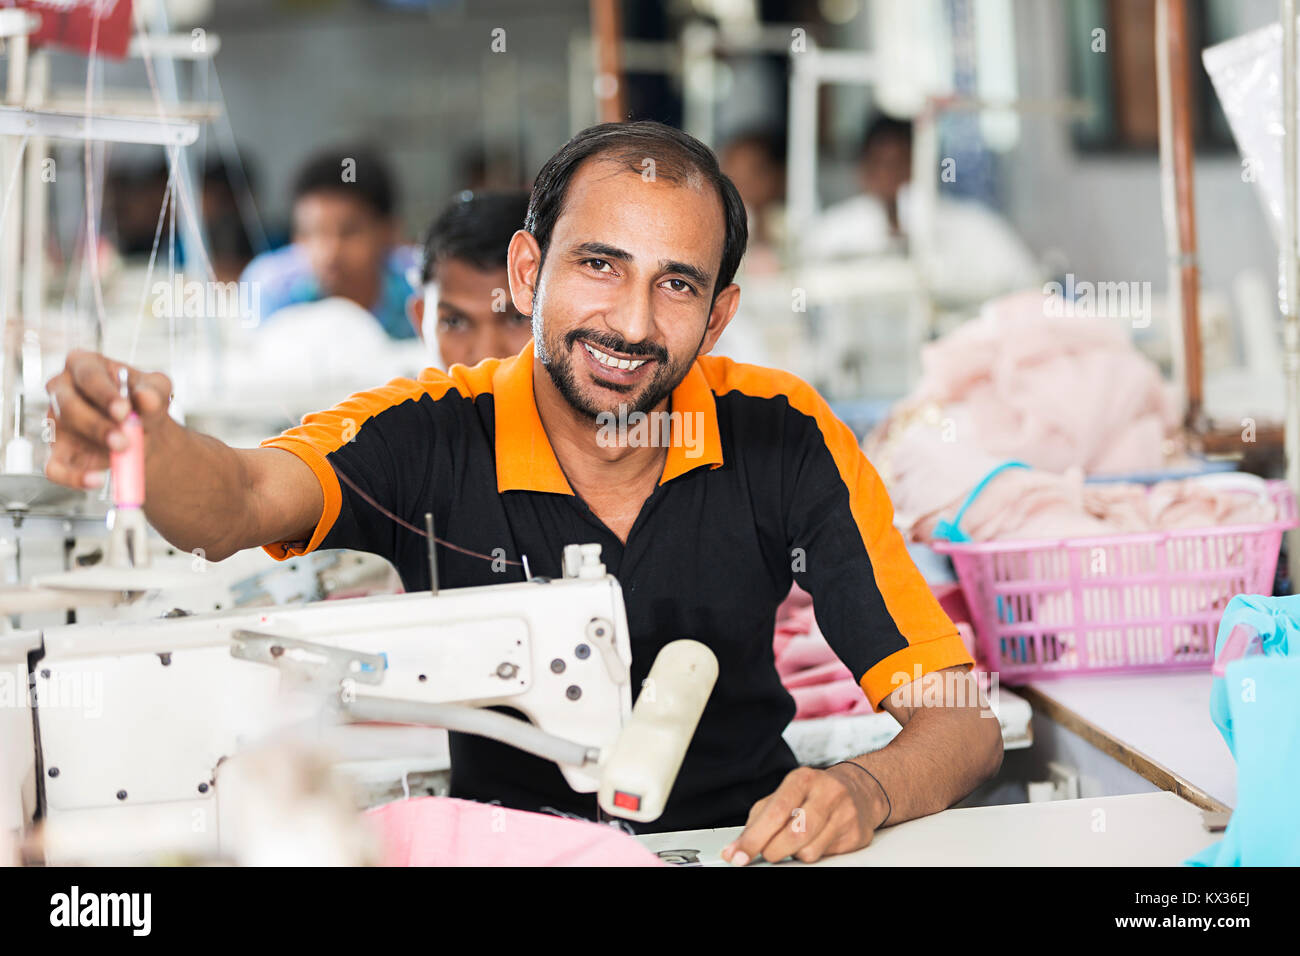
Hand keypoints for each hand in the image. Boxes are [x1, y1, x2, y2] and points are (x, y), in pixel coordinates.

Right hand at [44, 350, 172, 489]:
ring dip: (94, 447)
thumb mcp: (157, 390)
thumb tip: (146, 399)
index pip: (88, 375)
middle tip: (124, 441)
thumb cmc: (145, 401)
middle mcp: (62, 389)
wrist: (144, 430)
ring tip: (123, 454)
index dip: (105, 394)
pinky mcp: (57, 451)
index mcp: (83, 364)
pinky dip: (74, 477)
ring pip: (63, 433)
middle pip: (68, 405)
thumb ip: (154, 393)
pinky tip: (97, 480)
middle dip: (97, 425)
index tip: (124, 411)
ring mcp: (56, 421)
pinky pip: (55, 468)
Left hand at [720, 764, 886, 865]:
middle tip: (767, 852)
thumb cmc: (814, 794)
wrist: (860, 791)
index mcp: (802, 779)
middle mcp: (826, 792)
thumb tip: (737, 848)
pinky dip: (813, 854)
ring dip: (794, 854)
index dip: (753, 838)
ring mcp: (845, 813)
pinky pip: (825, 857)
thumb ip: (760, 818)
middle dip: (772, 851)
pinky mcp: (857, 834)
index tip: (737, 855)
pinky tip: (816, 840)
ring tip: (796, 841)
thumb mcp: (786, 794)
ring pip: (809, 851)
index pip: (774, 812)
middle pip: (793, 834)